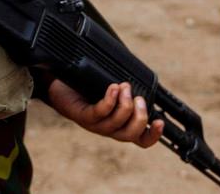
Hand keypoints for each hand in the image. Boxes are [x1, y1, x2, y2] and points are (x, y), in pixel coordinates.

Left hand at [46, 80, 163, 147]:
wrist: (59, 87)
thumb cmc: (86, 88)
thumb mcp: (111, 91)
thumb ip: (127, 90)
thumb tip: (143, 80)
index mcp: (120, 125)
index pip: (140, 139)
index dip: (153, 135)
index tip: (161, 121)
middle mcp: (109, 129)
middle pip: (132, 134)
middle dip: (140, 116)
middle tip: (138, 98)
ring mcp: (95, 125)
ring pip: (116, 123)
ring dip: (125, 104)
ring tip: (124, 86)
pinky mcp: (82, 116)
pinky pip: (99, 113)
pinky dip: (109, 100)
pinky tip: (113, 88)